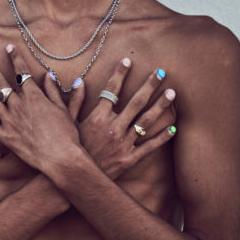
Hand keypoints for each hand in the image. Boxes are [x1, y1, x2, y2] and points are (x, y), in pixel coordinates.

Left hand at [0, 45, 80, 171]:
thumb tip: (51, 75)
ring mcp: (10, 120)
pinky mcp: (4, 135)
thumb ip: (56, 91)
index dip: (15, 58)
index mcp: (35, 97)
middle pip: (0, 81)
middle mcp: (19, 105)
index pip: (22, 72)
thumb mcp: (66, 110)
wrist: (61, 159)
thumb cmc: (67, 136)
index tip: (7, 46)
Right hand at [66, 58, 176, 179]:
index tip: (128, 60)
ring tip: (172, 93)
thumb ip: (72, 100)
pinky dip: (162, 137)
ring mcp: (123, 143)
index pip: (111, 89)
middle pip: (136, 102)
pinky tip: (173, 128)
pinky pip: (149, 146)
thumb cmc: (69, 149)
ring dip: (160, 106)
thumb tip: (78, 80)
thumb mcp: (66, 123)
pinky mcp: (129, 158)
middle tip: (161, 72)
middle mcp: (113, 128)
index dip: (120, 74)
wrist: (74, 179)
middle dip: (149, 85)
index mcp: (97, 117)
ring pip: (146, 121)